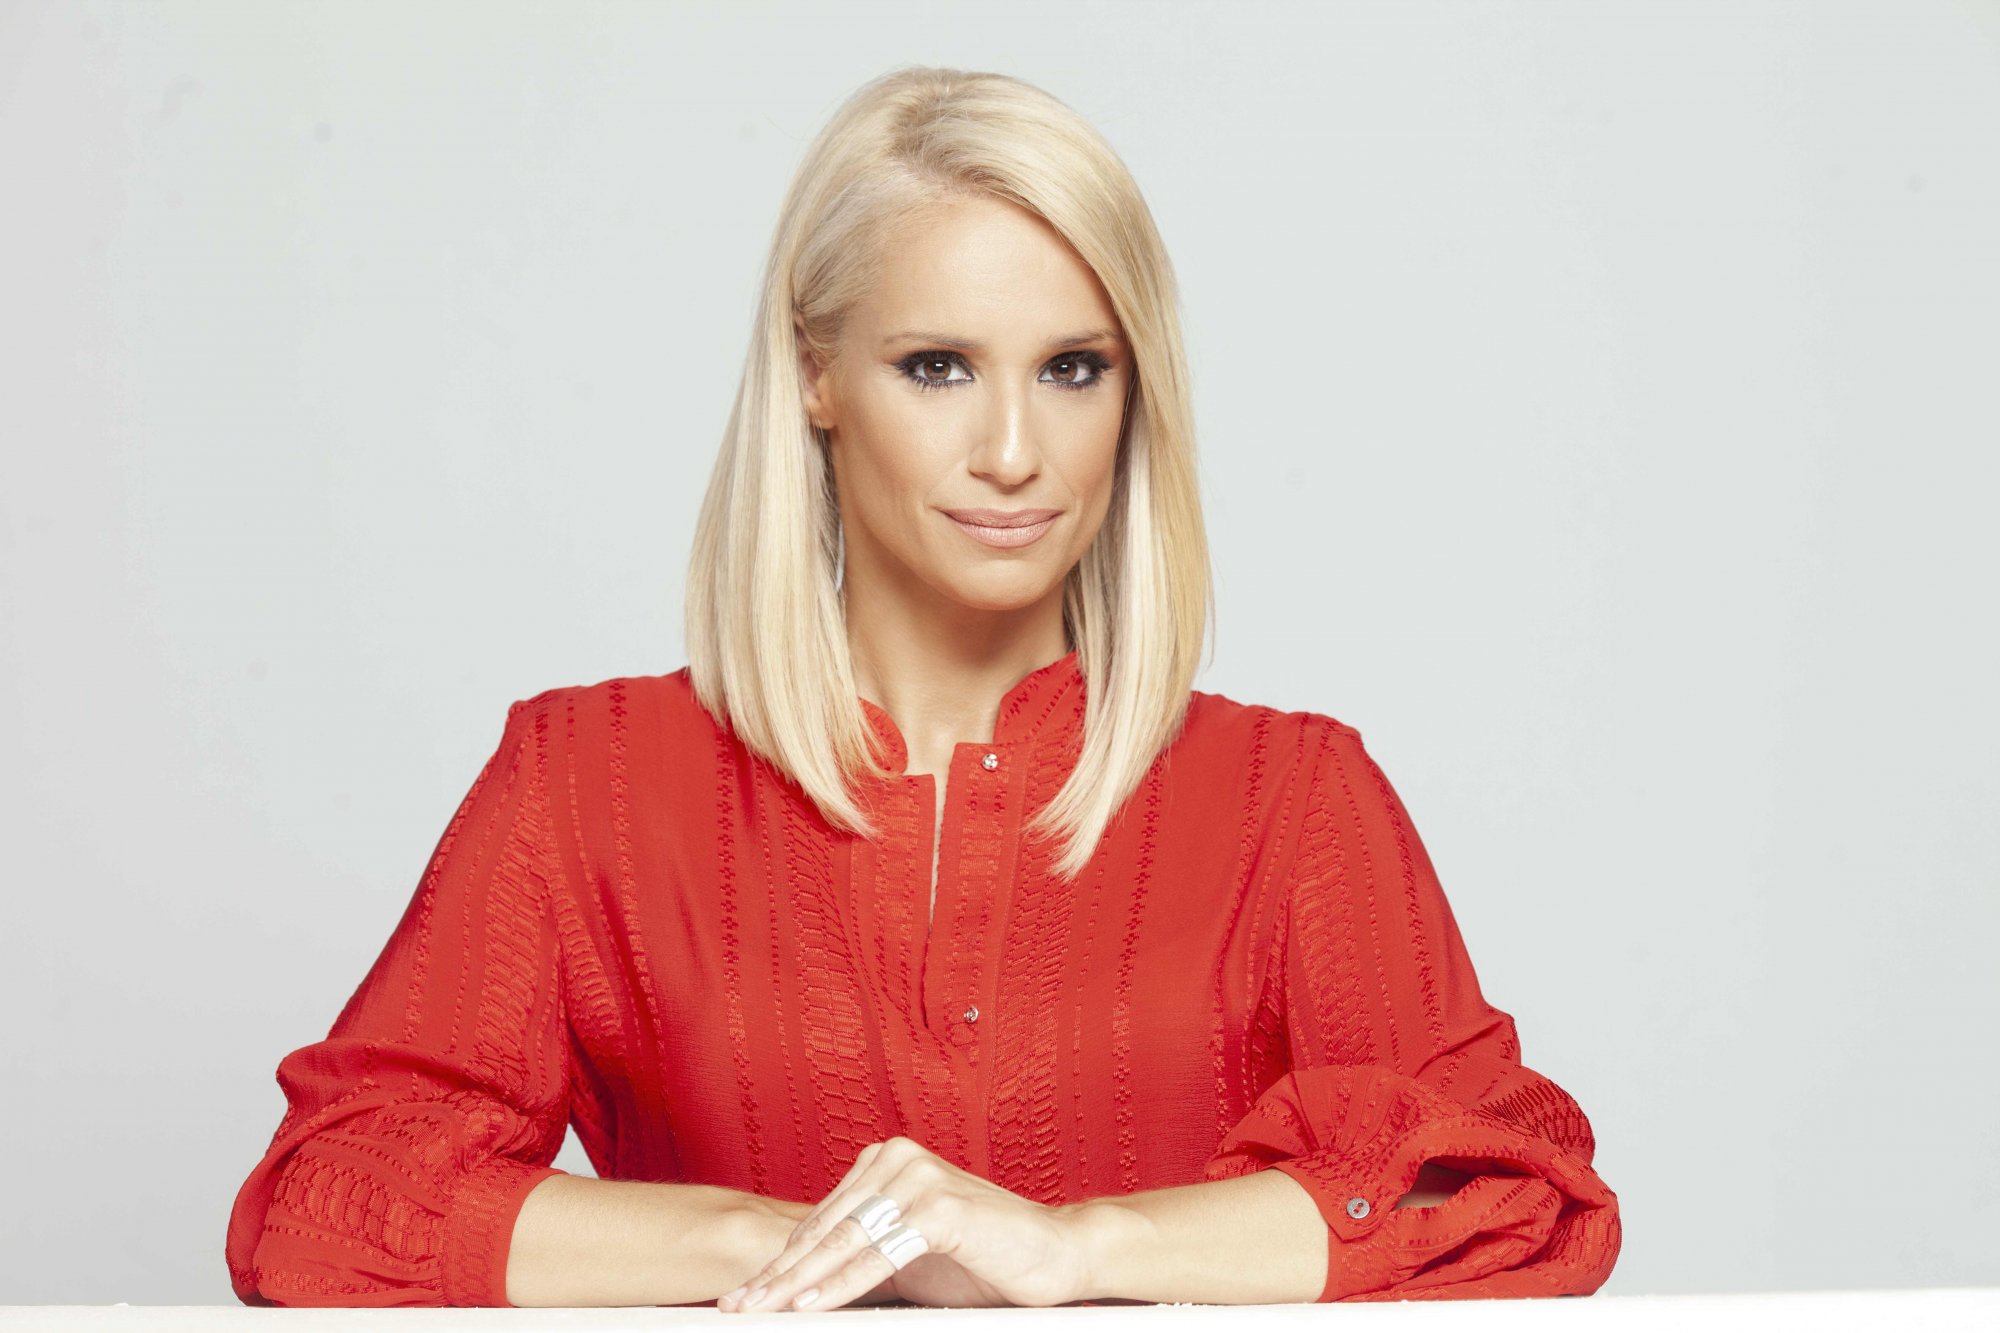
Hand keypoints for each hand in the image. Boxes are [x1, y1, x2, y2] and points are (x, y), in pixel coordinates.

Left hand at [715, 1136, 1091, 1312]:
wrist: (1057, 1254)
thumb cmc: (984, 1258)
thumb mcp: (909, 1255)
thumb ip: (862, 1256)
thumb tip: (801, 1286)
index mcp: (885, 1162)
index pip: (822, 1220)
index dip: (780, 1262)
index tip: (745, 1294)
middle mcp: (897, 1160)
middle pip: (826, 1230)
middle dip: (777, 1274)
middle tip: (737, 1306)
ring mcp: (919, 1179)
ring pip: (845, 1242)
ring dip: (799, 1283)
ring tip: (763, 1310)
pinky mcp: (941, 1207)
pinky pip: (880, 1255)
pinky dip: (843, 1284)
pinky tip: (812, 1304)